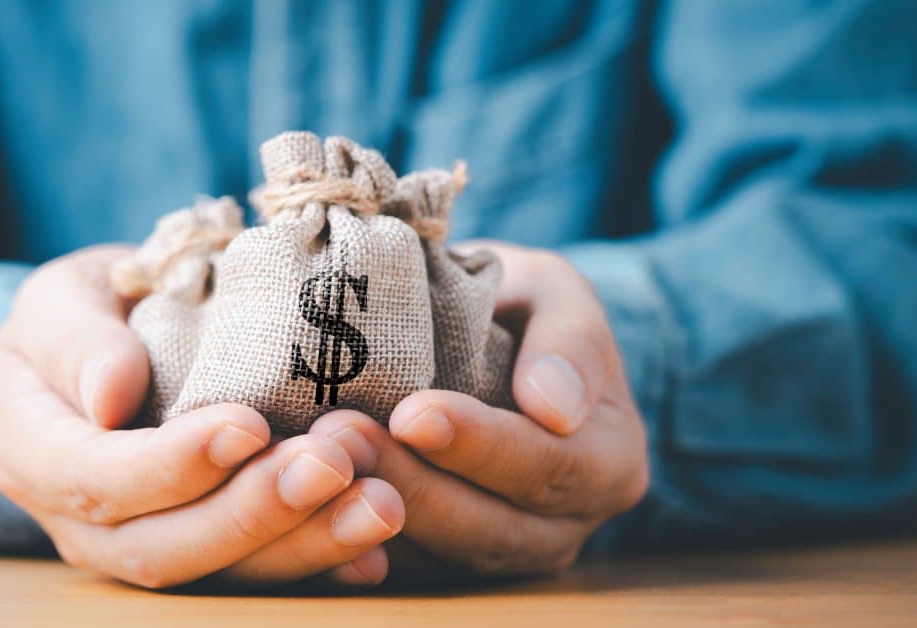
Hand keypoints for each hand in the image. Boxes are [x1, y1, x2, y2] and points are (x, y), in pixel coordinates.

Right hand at [0, 246, 404, 588]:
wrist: (111, 344)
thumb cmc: (88, 310)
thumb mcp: (63, 298)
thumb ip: (76, 339)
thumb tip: (110, 397)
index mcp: (33, 452)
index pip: (97, 477)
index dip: (172, 464)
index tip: (250, 425)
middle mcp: (80, 521)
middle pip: (161, 547)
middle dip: (255, 513)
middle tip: (335, 464)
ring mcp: (140, 547)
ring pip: (217, 573)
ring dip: (303, 544)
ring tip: (379, 504)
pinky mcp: (199, 553)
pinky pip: (254, 576)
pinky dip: (318, 567)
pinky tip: (375, 554)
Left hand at [310, 244, 646, 581]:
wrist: (496, 344)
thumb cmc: (524, 309)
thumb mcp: (556, 295)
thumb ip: (569, 340)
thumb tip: (554, 406)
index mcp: (609, 460)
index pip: (548, 467)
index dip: (479, 447)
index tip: (413, 413)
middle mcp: (566, 524)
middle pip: (490, 527)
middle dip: (410, 485)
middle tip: (340, 436)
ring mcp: (509, 552)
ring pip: (443, 557)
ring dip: (373, 515)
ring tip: (314, 462)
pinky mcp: (452, 562)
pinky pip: (408, 569)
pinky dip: (356, 543)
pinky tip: (307, 507)